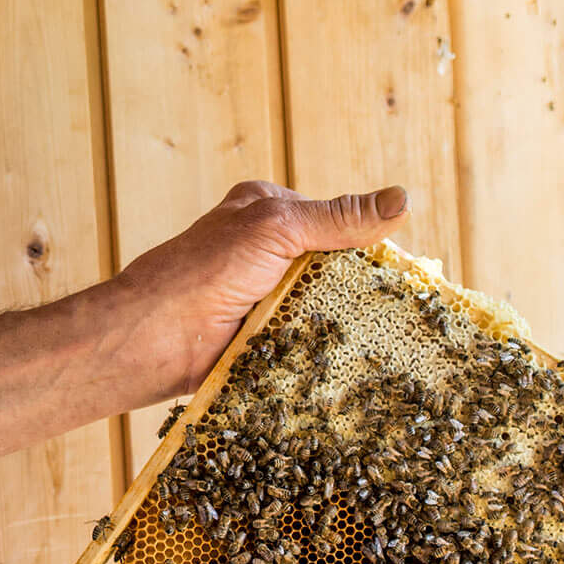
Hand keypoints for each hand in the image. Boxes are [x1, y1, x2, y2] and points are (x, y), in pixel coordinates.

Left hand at [112, 180, 408, 401]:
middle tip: (410, 315)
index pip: (336, 222)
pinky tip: (360, 365)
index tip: (411, 273)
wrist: (153, 339)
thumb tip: (403, 199)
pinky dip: (326, 351)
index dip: (371, 245)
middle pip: (334, 268)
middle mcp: (267, 250)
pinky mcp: (263, 337)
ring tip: (394, 344)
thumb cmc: (205, 271)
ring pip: (324, 307)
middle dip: (363, 290)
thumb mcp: (274, 228)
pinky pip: (306, 340)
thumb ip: (337, 218)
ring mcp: (265, 296)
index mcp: (267, 210)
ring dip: (347, 325)